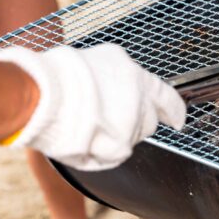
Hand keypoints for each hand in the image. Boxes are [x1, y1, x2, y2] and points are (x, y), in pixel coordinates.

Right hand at [0, 44, 185, 170]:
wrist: (40, 94)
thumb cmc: (56, 76)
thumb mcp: (97, 62)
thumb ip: (117, 79)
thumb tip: (118, 91)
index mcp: (135, 75)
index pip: (166, 96)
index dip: (174, 110)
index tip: (178, 120)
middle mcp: (140, 98)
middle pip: (147, 122)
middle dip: (131, 125)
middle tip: (102, 120)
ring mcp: (132, 122)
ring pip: (130, 139)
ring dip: (113, 138)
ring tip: (84, 126)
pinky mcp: (121, 144)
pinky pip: (114, 156)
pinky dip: (99, 154)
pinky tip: (82, 141)